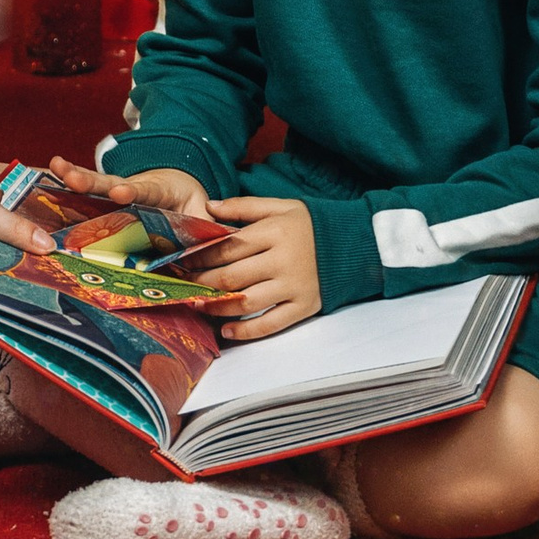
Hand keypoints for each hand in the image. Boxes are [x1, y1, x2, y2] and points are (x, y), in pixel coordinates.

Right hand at [43, 151, 208, 219]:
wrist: (180, 185)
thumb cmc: (188, 207)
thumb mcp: (201, 218)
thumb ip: (206, 235)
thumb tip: (215, 256)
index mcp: (158, 193)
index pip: (144, 192)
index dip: (132, 192)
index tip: (121, 192)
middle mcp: (133, 190)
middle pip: (110, 184)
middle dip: (91, 182)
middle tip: (71, 177)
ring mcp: (117, 193)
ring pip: (95, 186)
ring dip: (76, 178)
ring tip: (57, 168)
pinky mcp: (107, 199)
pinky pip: (88, 194)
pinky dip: (70, 183)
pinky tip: (53, 171)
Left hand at [192, 194, 320, 339]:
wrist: (354, 244)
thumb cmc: (311, 224)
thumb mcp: (281, 206)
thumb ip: (244, 207)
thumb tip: (208, 206)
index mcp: (275, 232)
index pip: (229, 246)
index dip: (202, 256)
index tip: (183, 261)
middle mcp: (283, 260)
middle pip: (233, 276)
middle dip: (204, 282)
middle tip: (185, 285)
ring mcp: (293, 286)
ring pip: (246, 302)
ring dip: (218, 306)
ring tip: (198, 305)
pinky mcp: (304, 307)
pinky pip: (270, 324)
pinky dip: (246, 331)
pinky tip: (226, 331)